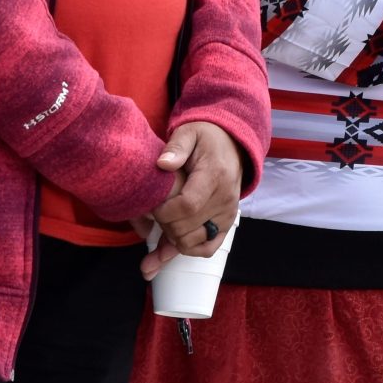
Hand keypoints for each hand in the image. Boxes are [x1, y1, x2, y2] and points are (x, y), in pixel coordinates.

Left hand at [140, 120, 243, 277]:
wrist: (231, 145)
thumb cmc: (205, 138)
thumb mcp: (189, 133)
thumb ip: (176, 147)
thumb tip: (163, 164)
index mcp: (215, 175)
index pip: (187, 205)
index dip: (164, 212)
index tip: (151, 207)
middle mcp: (225, 198)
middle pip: (187, 228)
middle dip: (163, 225)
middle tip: (154, 212)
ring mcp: (228, 214)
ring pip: (194, 242)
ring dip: (171, 239)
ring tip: (160, 225)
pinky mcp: (227, 224)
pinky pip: (208, 248)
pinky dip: (188, 249)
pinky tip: (172, 244)